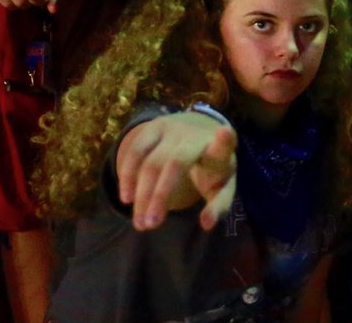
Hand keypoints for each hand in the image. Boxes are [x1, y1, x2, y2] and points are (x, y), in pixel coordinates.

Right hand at [117, 113, 237, 231]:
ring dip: (143, 194)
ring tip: (140, 223)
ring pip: (153, 161)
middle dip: (162, 193)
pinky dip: (128, 175)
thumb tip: (207, 225)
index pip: (223, 147)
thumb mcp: (221, 186)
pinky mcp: (156, 127)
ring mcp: (175, 129)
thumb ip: (219, 205)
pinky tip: (127, 198)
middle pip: (178, 162)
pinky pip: (137, 150)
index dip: (223, 141)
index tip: (224, 134)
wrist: (199, 132)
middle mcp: (197, 136)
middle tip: (150, 225)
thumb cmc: (211, 168)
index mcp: (220, 151)